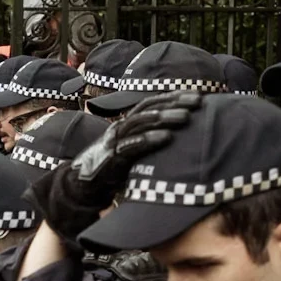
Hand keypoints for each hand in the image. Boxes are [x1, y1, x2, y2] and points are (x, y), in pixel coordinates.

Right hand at [32, 91, 203, 240]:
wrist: (82, 185)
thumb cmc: (112, 167)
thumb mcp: (133, 150)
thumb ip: (149, 141)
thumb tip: (178, 137)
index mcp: (128, 124)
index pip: (152, 103)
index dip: (173, 97)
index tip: (197, 95)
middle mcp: (121, 127)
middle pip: (149, 108)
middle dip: (174, 102)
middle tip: (198, 100)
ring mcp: (115, 141)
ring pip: (141, 123)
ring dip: (164, 118)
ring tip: (186, 117)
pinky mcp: (112, 157)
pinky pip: (132, 146)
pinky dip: (149, 140)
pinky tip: (166, 138)